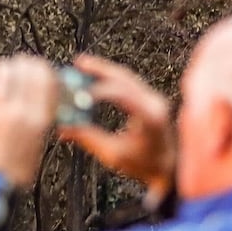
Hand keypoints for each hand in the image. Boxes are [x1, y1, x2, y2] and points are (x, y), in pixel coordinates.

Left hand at [0, 54, 59, 187]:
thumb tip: (40, 102)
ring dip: (7, 69)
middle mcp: (22, 110)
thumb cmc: (14, 172)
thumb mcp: (39, 144)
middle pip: (26, 70)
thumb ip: (39, 119)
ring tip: (6, 70)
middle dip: (25, 64)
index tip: (41, 67)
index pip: (47, 79)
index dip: (44, 68)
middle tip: (22, 64)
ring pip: (5, 72)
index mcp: (40, 119)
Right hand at [58, 53, 174, 197]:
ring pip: (126, 77)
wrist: (168, 168)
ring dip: (105, 70)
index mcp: (150, 116)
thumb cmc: (143, 164)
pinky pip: (129, 84)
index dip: (100, 91)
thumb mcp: (112, 154)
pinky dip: (111, 79)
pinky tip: (96, 76)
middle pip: (125, 78)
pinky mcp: (150, 100)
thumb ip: (88, 138)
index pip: (123, 95)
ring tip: (83, 63)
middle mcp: (154, 102)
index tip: (79, 94)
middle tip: (79, 62)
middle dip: (101, 69)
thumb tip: (63, 128)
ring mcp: (154, 99)